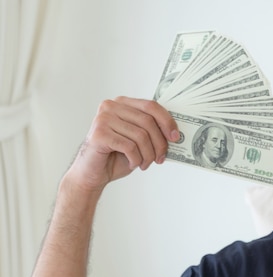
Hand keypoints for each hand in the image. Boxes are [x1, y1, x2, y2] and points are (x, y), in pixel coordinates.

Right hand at [64, 96, 178, 192]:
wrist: (92, 173)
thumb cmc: (116, 155)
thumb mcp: (138, 139)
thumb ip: (151, 130)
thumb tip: (175, 132)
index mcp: (122, 103)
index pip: (151, 106)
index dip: (167, 121)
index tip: (175, 137)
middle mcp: (111, 107)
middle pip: (148, 122)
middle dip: (159, 143)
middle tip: (161, 158)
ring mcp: (103, 119)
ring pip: (140, 136)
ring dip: (148, 155)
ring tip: (144, 163)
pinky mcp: (99, 134)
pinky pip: (129, 146)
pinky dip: (136, 159)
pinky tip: (132, 163)